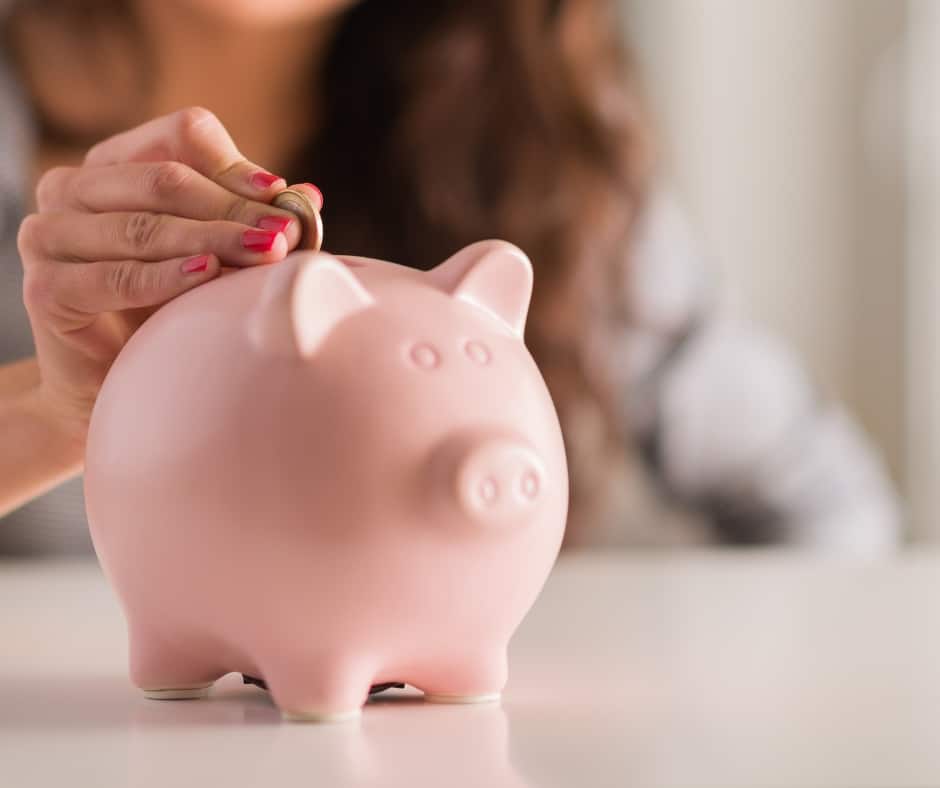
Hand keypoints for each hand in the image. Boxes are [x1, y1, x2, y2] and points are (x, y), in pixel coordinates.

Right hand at [17, 106, 322, 446]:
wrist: (111, 381)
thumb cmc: (165, 310)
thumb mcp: (212, 256)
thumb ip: (249, 222)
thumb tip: (309, 195)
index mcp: (114, 164)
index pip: (179, 137)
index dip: (235, 166)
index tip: (280, 199)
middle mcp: (73, 189)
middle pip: (166, 179)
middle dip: (234, 208)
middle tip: (285, 235)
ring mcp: (49, 234)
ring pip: (144, 226)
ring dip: (211, 239)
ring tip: (265, 253)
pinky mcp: (45, 287)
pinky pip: (116, 277)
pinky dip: (165, 277)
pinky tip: (206, 275)